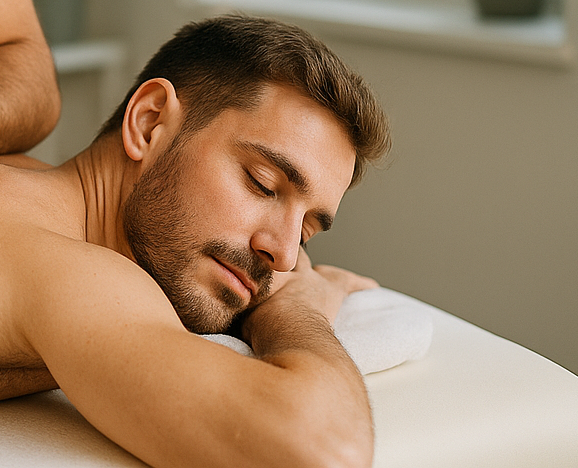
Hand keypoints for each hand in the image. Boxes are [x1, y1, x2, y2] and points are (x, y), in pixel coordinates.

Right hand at [243, 247, 377, 343]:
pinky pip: (349, 283)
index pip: (259, 263)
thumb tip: (208, 320)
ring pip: (317, 268)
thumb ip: (230, 307)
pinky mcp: (333, 290)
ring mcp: (311, 279)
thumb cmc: (258, 322)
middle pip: (289, 258)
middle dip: (290, 255)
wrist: (285, 325)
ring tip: (322, 267)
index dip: (257, 260)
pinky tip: (370, 285)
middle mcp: (287, 272)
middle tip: (289, 252)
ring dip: (319, 268)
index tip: (255, 254)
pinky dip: (360, 283)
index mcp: (264, 278)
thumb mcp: (236, 313)